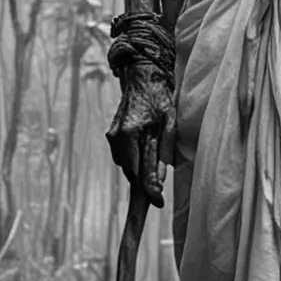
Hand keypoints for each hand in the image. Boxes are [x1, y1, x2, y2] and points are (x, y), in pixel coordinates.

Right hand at [106, 62, 173, 206]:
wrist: (142, 77)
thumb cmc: (160, 99)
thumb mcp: (169, 124)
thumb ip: (163, 153)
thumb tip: (158, 181)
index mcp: (132, 132)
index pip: (141, 170)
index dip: (150, 189)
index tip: (157, 203)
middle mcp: (118, 137)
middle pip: (131, 171)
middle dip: (144, 180)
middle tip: (157, 193)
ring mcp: (112, 136)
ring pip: (127, 166)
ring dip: (139, 169)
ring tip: (153, 163)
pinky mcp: (112, 135)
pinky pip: (124, 157)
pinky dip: (135, 160)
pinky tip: (145, 151)